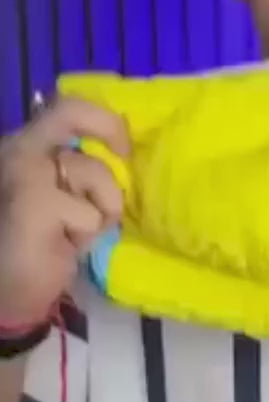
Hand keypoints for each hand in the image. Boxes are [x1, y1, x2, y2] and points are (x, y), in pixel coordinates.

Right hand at [0, 98, 128, 327]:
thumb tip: (121, 151)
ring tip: (75, 233)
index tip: (123, 145)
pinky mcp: (33, 202)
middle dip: (107, 128)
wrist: (7, 293)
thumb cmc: (37, 247)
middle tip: (125, 153)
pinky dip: (87, 234)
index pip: (63, 109)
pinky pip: (90, 212)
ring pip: (92, 171)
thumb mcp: (64, 199)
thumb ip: (78, 172)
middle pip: (69, 113)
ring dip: (101, 207)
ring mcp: (22, 172)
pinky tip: (63, 247)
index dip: (102, 118)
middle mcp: (16, 150)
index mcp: (25, 148)